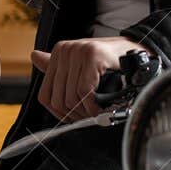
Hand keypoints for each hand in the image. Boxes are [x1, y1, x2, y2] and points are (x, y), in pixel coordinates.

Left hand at [30, 37, 152, 120]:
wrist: (137, 51)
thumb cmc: (110, 61)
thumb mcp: (82, 65)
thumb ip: (58, 66)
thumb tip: (33, 56)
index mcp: (59, 52)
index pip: (45, 95)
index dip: (59, 113)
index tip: (75, 119)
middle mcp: (65, 50)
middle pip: (58, 99)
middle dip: (75, 115)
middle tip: (90, 119)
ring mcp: (78, 51)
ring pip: (71, 97)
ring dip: (86, 112)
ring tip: (98, 113)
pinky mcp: (92, 55)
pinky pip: (84, 92)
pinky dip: (94, 106)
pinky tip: (102, 109)